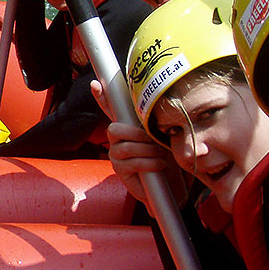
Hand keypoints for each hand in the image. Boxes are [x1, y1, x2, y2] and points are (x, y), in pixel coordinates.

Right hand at [91, 80, 185, 208]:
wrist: (174, 185)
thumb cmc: (170, 157)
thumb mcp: (167, 136)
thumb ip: (158, 123)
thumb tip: (161, 107)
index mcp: (129, 126)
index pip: (111, 109)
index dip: (101, 97)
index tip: (95, 84)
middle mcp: (119, 140)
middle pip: (114, 129)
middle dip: (134, 133)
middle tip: (152, 139)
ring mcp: (117, 156)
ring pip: (124, 147)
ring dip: (146, 150)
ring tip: (160, 155)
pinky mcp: (121, 172)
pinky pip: (130, 163)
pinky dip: (147, 163)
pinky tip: (158, 164)